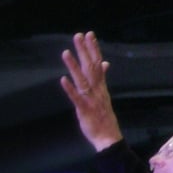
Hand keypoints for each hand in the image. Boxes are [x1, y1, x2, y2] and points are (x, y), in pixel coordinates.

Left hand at [59, 31, 122, 150]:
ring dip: (74, 66)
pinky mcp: (85, 110)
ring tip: (66, 53)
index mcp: (101, 87)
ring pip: (83, 80)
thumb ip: (102, 78)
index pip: (98, 64)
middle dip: (84, 51)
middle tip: (78, 36)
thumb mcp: (104, 94)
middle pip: (91, 67)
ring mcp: (91, 100)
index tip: (89, 35)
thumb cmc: (104, 117)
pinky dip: (70, 89)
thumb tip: (104, 63)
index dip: (93, 49)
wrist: (109, 137)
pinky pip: (77, 98)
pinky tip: (63, 80)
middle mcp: (97, 90)